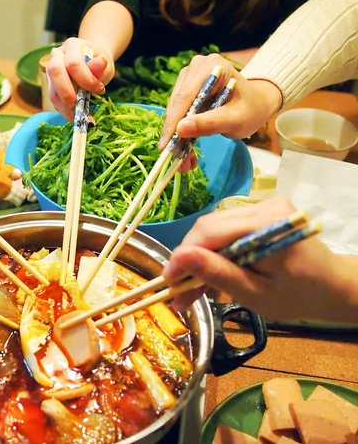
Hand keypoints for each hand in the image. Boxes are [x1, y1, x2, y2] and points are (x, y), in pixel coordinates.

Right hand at [46, 37, 114, 121]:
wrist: (92, 63)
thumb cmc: (98, 63)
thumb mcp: (105, 64)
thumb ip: (101, 66)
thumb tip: (100, 63)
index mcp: (72, 46)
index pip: (74, 63)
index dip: (86, 79)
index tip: (100, 90)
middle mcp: (57, 56)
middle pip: (55, 73)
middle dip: (67, 93)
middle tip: (81, 107)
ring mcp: (51, 71)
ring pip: (52, 91)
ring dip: (67, 108)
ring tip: (83, 118)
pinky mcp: (51, 86)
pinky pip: (55, 101)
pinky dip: (66, 112)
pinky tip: (78, 118)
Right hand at [159, 54, 282, 171]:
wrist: (256, 104)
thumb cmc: (250, 110)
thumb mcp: (234, 120)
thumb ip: (209, 124)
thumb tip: (180, 129)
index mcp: (211, 67)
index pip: (184, 97)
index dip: (173, 123)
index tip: (165, 147)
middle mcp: (196, 67)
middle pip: (177, 103)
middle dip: (175, 133)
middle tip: (176, 159)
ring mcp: (189, 76)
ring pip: (174, 110)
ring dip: (177, 136)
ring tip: (183, 160)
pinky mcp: (185, 88)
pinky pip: (178, 112)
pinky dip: (181, 131)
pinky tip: (186, 149)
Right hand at [162, 197, 357, 322]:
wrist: (333, 286)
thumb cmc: (299, 296)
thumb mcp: (256, 294)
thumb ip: (217, 274)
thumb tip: (178, 258)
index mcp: (267, 225)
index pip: (210, 232)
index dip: (183, 256)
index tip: (168, 283)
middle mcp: (265, 206)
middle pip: (209, 226)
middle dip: (189, 258)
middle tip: (178, 290)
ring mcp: (264, 205)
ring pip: (214, 226)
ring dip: (199, 255)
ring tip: (192, 287)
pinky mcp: (262, 211)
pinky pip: (226, 227)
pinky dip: (215, 250)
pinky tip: (211, 271)